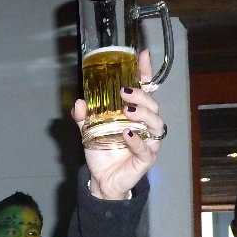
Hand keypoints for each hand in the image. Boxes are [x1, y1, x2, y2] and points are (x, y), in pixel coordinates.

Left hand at [74, 50, 165, 200]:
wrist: (101, 180)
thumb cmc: (102, 152)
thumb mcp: (89, 131)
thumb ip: (83, 117)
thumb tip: (79, 102)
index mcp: (134, 113)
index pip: (144, 89)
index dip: (145, 72)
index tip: (142, 55)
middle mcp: (145, 125)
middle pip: (153, 105)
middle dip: (141, 96)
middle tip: (124, 92)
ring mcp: (148, 141)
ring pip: (156, 124)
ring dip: (143, 114)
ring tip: (127, 111)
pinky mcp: (146, 159)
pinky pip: (147, 148)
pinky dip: (137, 141)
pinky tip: (127, 134)